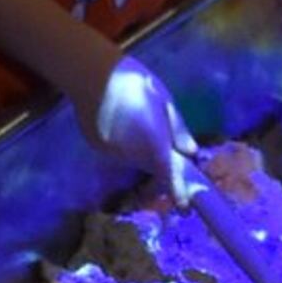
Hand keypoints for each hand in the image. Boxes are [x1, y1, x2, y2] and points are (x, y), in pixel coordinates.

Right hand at [86, 59, 199, 202]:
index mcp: (153, 143)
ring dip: (141, 149)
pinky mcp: (99, 149)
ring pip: (135, 160)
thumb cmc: (133, 82)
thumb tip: (190, 153)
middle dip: (160, 161)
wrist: (91, 75)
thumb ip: (177, 129)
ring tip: (137, 119)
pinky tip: (121, 121)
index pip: (169, 174)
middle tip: (161, 138)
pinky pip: (119, 152)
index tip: (185, 207)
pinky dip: (125, 143)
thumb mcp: (163, 99)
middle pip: (152, 167)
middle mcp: (132, 155)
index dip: (178, 192)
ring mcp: (113, 154)